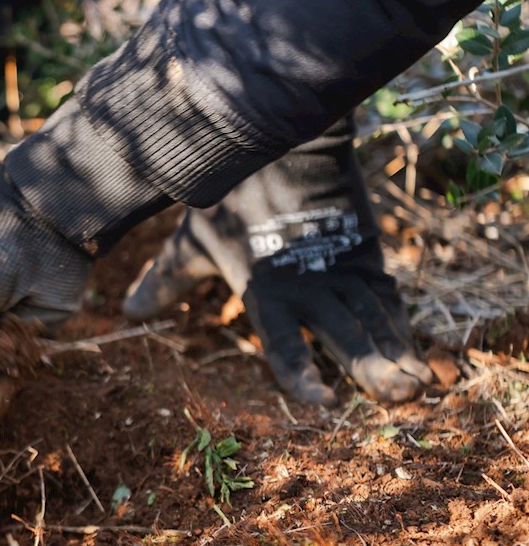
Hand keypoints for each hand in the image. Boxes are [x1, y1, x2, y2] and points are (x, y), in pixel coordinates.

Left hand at [123, 126, 431, 405]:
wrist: (284, 143)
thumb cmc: (230, 198)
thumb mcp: (193, 241)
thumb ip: (166, 280)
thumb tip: (127, 312)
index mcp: (265, 290)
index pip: (284, 342)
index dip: (301, 373)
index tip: (320, 402)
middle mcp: (309, 286)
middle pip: (345, 335)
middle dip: (371, 366)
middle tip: (397, 398)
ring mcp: (342, 269)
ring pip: (374, 319)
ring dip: (396, 353)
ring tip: (418, 387)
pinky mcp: (365, 254)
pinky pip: (387, 298)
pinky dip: (402, 327)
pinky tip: (416, 356)